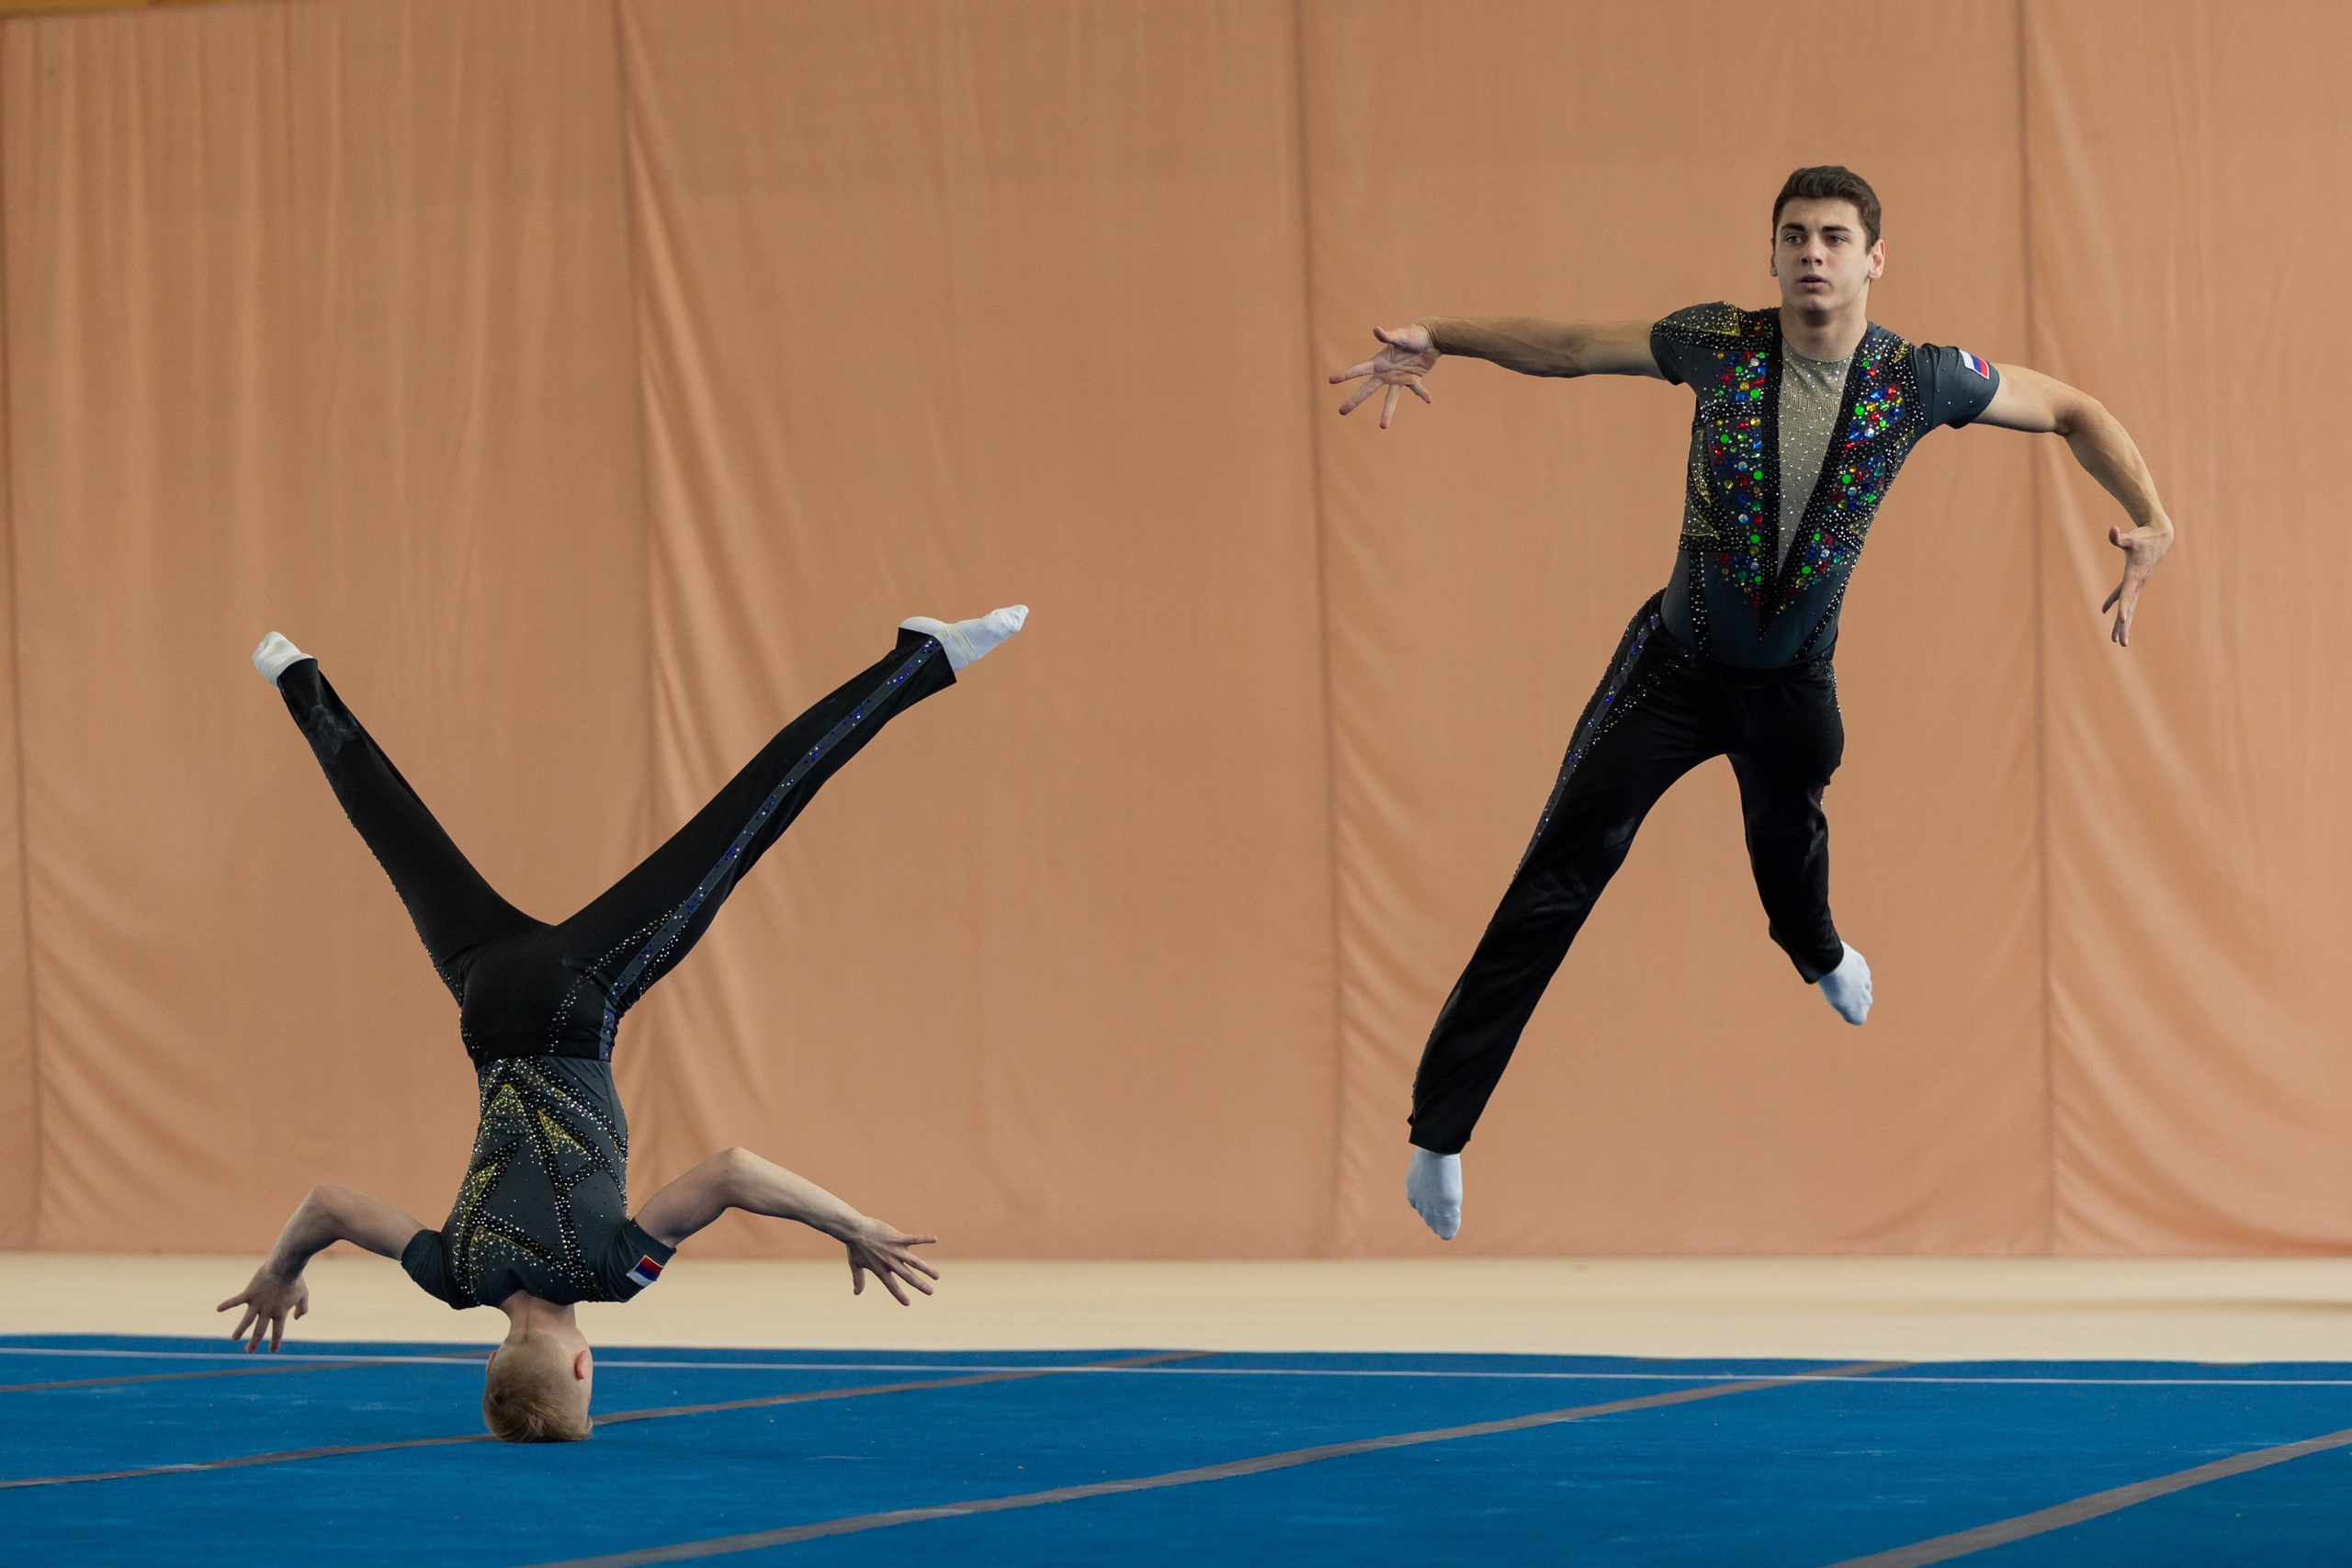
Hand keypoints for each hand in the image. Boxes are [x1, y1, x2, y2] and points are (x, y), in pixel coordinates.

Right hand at [217, 1263, 309, 1352]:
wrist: (285, 1266)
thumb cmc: (295, 1280)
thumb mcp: (304, 1295)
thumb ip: (303, 1308)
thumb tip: (297, 1318)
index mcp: (280, 1313)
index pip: (277, 1332)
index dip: (275, 1342)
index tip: (272, 1351)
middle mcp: (268, 1311)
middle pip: (259, 1330)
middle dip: (254, 1342)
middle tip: (249, 1351)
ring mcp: (257, 1303)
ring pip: (246, 1321)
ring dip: (240, 1330)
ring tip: (235, 1338)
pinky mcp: (249, 1293)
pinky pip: (236, 1300)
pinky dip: (227, 1304)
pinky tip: (218, 1309)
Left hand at [843, 1217, 938, 1305]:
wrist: (854, 1230)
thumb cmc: (854, 1247)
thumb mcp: (855, 1265)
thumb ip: (859, 1279)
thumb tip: (856, 1293)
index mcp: (880, 1270)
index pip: (892, 1286)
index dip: (899, 1295)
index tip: (907, 1304)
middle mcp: (890, 1262)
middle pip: (908, 1276)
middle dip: (920, 1285)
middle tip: (931, 1292)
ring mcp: (895, 1250)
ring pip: (914, 1262)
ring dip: (926, 1269)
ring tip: (936, 1276)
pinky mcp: (897, 1238)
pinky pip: (913, 1239)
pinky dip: (924, 1239)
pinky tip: (935, 1239)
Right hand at [1330, 324, 1438, 428]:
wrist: (1431, 337)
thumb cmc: (1414, 334)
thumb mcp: (1401, 336)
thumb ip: (1389, 336)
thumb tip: (1376, 330)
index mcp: (1379, 362)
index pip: (1359, 370)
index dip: (1346, 375)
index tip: (1332, 380)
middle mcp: (1386, 373)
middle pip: (1367, 389)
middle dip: (1354, 400)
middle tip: (1341, 412)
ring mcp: (1398, 378)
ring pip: (1390, 398)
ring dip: (1387, 412)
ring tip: (1382, 427)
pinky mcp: (1412, 379)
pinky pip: (1417, 390)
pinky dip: (1422, 394)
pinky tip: (1429, 400)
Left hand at [2103, 520, 2170, 646]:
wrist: (2161, 535)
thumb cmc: (2145, 536)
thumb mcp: (2132, 537)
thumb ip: (2120, 537)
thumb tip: (2112, 530)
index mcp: (2135, 576)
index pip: (2127, 595)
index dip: (2123, 607)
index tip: (2121, 620)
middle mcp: (2137, 583)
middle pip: (2129, 609)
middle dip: (2124, 626)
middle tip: (2120, 643)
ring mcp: (2137, 583)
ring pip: (2128, 606)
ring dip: (2121, 622)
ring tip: (2115, 639)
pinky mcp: (2135, 580)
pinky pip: (2124, 596)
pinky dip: (2114, 602)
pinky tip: (2104, 611)